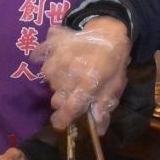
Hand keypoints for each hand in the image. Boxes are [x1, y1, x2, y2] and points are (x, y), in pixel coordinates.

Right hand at [33, 17, 131, 132]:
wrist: (108, 29)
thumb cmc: (114, 61)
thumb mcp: (115, 85)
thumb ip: (105, 106)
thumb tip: (98, 130)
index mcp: (88, 84)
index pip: (68, 109)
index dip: (62, 120)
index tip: (61, 123)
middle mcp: (70, 73)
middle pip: (56, 99)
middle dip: (62, 100)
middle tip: (72, 94)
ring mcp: (58, 58)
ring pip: (49, 82)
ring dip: (58, 83)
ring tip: (70, 75)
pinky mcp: (52, 46)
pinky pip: (43, 62)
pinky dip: (50, 65)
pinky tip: (61, 63)